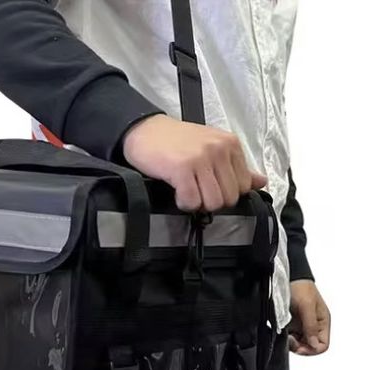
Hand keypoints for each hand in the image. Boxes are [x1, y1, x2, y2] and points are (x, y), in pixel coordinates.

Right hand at [122, 114, 267, 211]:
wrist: (145, 130)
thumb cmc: (176, 141)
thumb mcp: (212, 148)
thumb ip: (237, 167)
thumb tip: (261, 182)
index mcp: (230, 145)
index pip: (243, 186)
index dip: (225, 193)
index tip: (209, 187)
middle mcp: (219, 149)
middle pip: (229, 198)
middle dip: (211, 201)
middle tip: (196, 191)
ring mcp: (201, 158)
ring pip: (213, 202)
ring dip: (197, 203)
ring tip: (187, 192)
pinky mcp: (182, 168)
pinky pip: (192, 201)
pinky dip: (184, 203)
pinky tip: (177, 193)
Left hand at [288, 280, 330, 355]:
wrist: (288, 278)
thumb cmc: (301, 288)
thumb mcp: (306, 307)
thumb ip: (311, 326)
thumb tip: (314, 344)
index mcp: (322, 323)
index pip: (322, 345)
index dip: (311, 350)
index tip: (299, 347)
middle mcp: (313, 326)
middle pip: (310, 347)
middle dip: (300, 347)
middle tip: (289, 340)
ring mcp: (302, 326)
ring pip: (300, 344)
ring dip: (292, 343)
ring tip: (285, 335)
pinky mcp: (292, 325)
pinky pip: (291, 337)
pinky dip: (286, 338)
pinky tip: (282, 332)